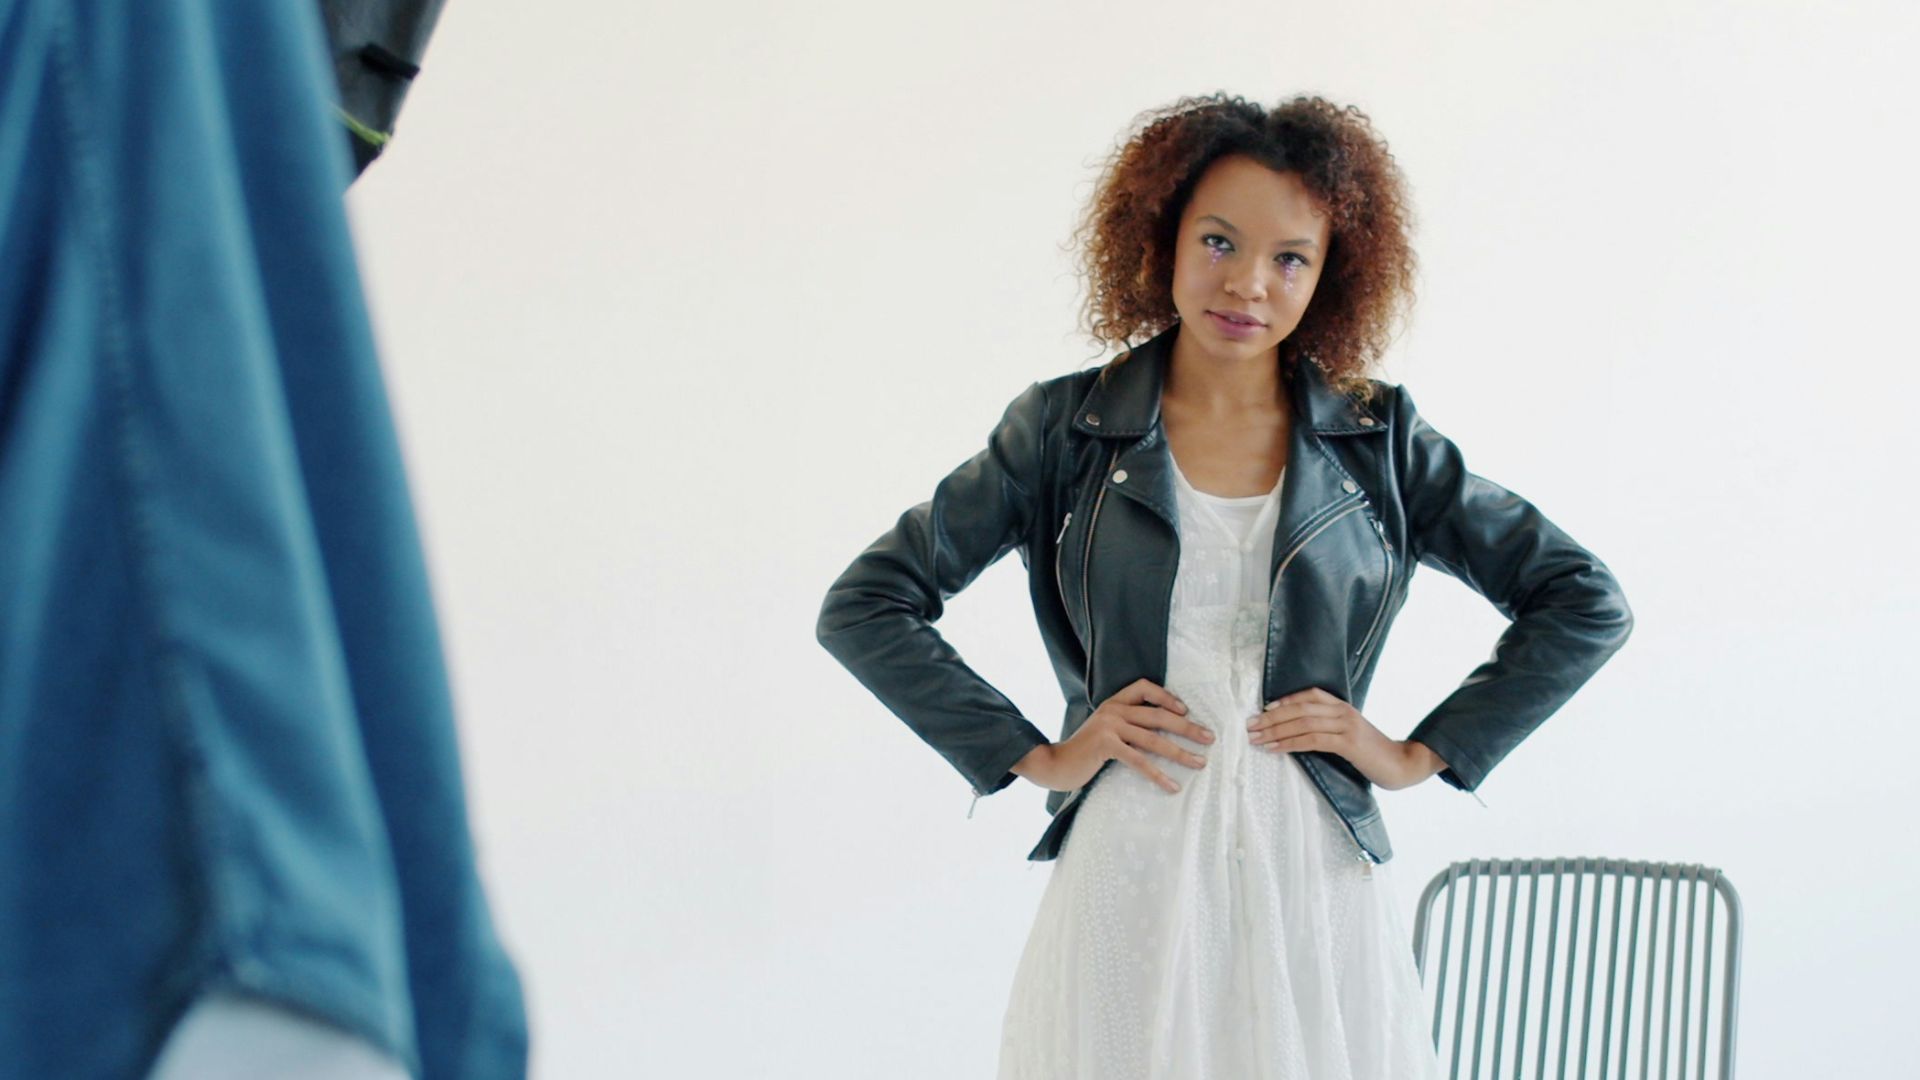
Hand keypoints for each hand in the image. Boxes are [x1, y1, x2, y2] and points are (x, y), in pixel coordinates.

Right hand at [1023, 678, 1215, 793]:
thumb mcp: (1104, 730)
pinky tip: (1172, 786)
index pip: (1144, 687)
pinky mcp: (1106, 745)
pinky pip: (1139, 760)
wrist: (1054, 764)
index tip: (1186, 712)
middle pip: (1158, 715)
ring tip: (1199, 763)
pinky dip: (1158, 774)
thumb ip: (1125, 726)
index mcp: (1113, 703)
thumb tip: (1159, 734)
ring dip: (1180, 752)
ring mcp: (1109, 726)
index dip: (1167, 697)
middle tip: (1209, 738)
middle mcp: (1112, 710)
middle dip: (1187, 728)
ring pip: (1153, 738)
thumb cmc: (1082, 752)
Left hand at [1245, 687, 1438, 790]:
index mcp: (1343, 707)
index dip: (1285, 700)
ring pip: (1303, 722)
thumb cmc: (1372, 754)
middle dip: (1272, 717)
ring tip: (1256, 738)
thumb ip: (1330, 729)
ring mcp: (1346, 725)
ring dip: (1275, 730)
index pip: (1309, 695)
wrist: (1402, 764)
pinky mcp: (1348, 743)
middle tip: (1250, 725)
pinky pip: (1312, 739)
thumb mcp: (1349, 735)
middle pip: (1300, 708)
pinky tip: (1275, 748)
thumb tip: (1299, 733)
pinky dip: (1290, 743)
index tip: (1263, 709)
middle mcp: (1343, 711)